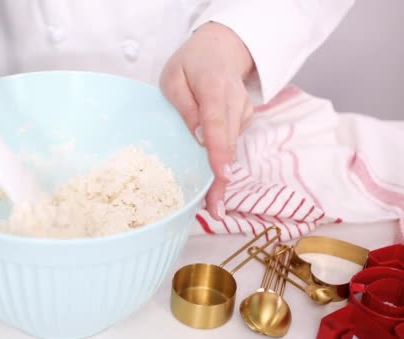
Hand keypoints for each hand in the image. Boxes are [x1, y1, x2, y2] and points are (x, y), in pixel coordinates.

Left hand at [160, 22, 254, 219]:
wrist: (223, 49)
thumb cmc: (191, 65)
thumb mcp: (173, 77)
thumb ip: (183, 104)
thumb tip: (196, 135)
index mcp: (214, 88)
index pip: (217, 123)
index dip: (219, 152)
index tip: (222, 176)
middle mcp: (235, 103)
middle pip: (228, 144)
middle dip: (221, 179)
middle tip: (214, 210)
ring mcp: (243, 112)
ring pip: (232, 148)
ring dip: (221, 177)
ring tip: (214, 206)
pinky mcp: (244, 120)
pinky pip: (231, 144)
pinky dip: (222, 162)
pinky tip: (213, 178)